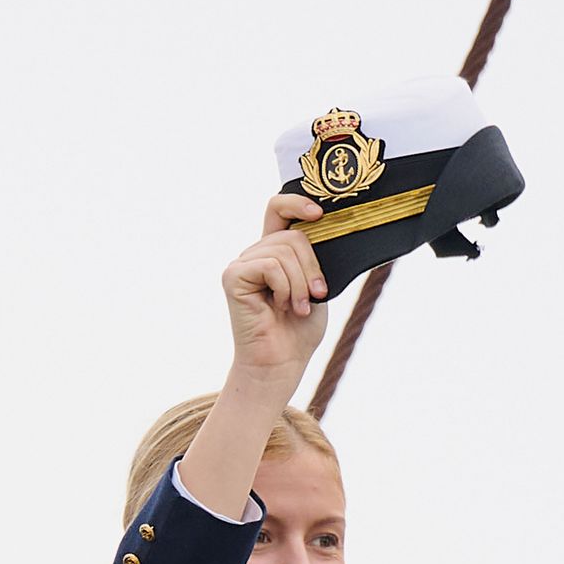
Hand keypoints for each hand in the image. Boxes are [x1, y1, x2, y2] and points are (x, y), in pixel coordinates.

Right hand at [222, 194, 328, 386]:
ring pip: (285, 250)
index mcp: (274, 252)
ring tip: (298, 307)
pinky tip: (283, 306)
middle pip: (293, 235)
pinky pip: (271, 266)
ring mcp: (241, 264)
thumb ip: (313, 258)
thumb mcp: (316, 285)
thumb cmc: (299, 329)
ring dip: (301, 283)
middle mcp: (254, 254)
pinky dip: (286, 287)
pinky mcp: (233, 277)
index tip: (320, 214)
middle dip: (312, 267)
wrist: (281, 361)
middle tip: (315, 294)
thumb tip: (329, 231)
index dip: (297, 202)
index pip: (277, 209)